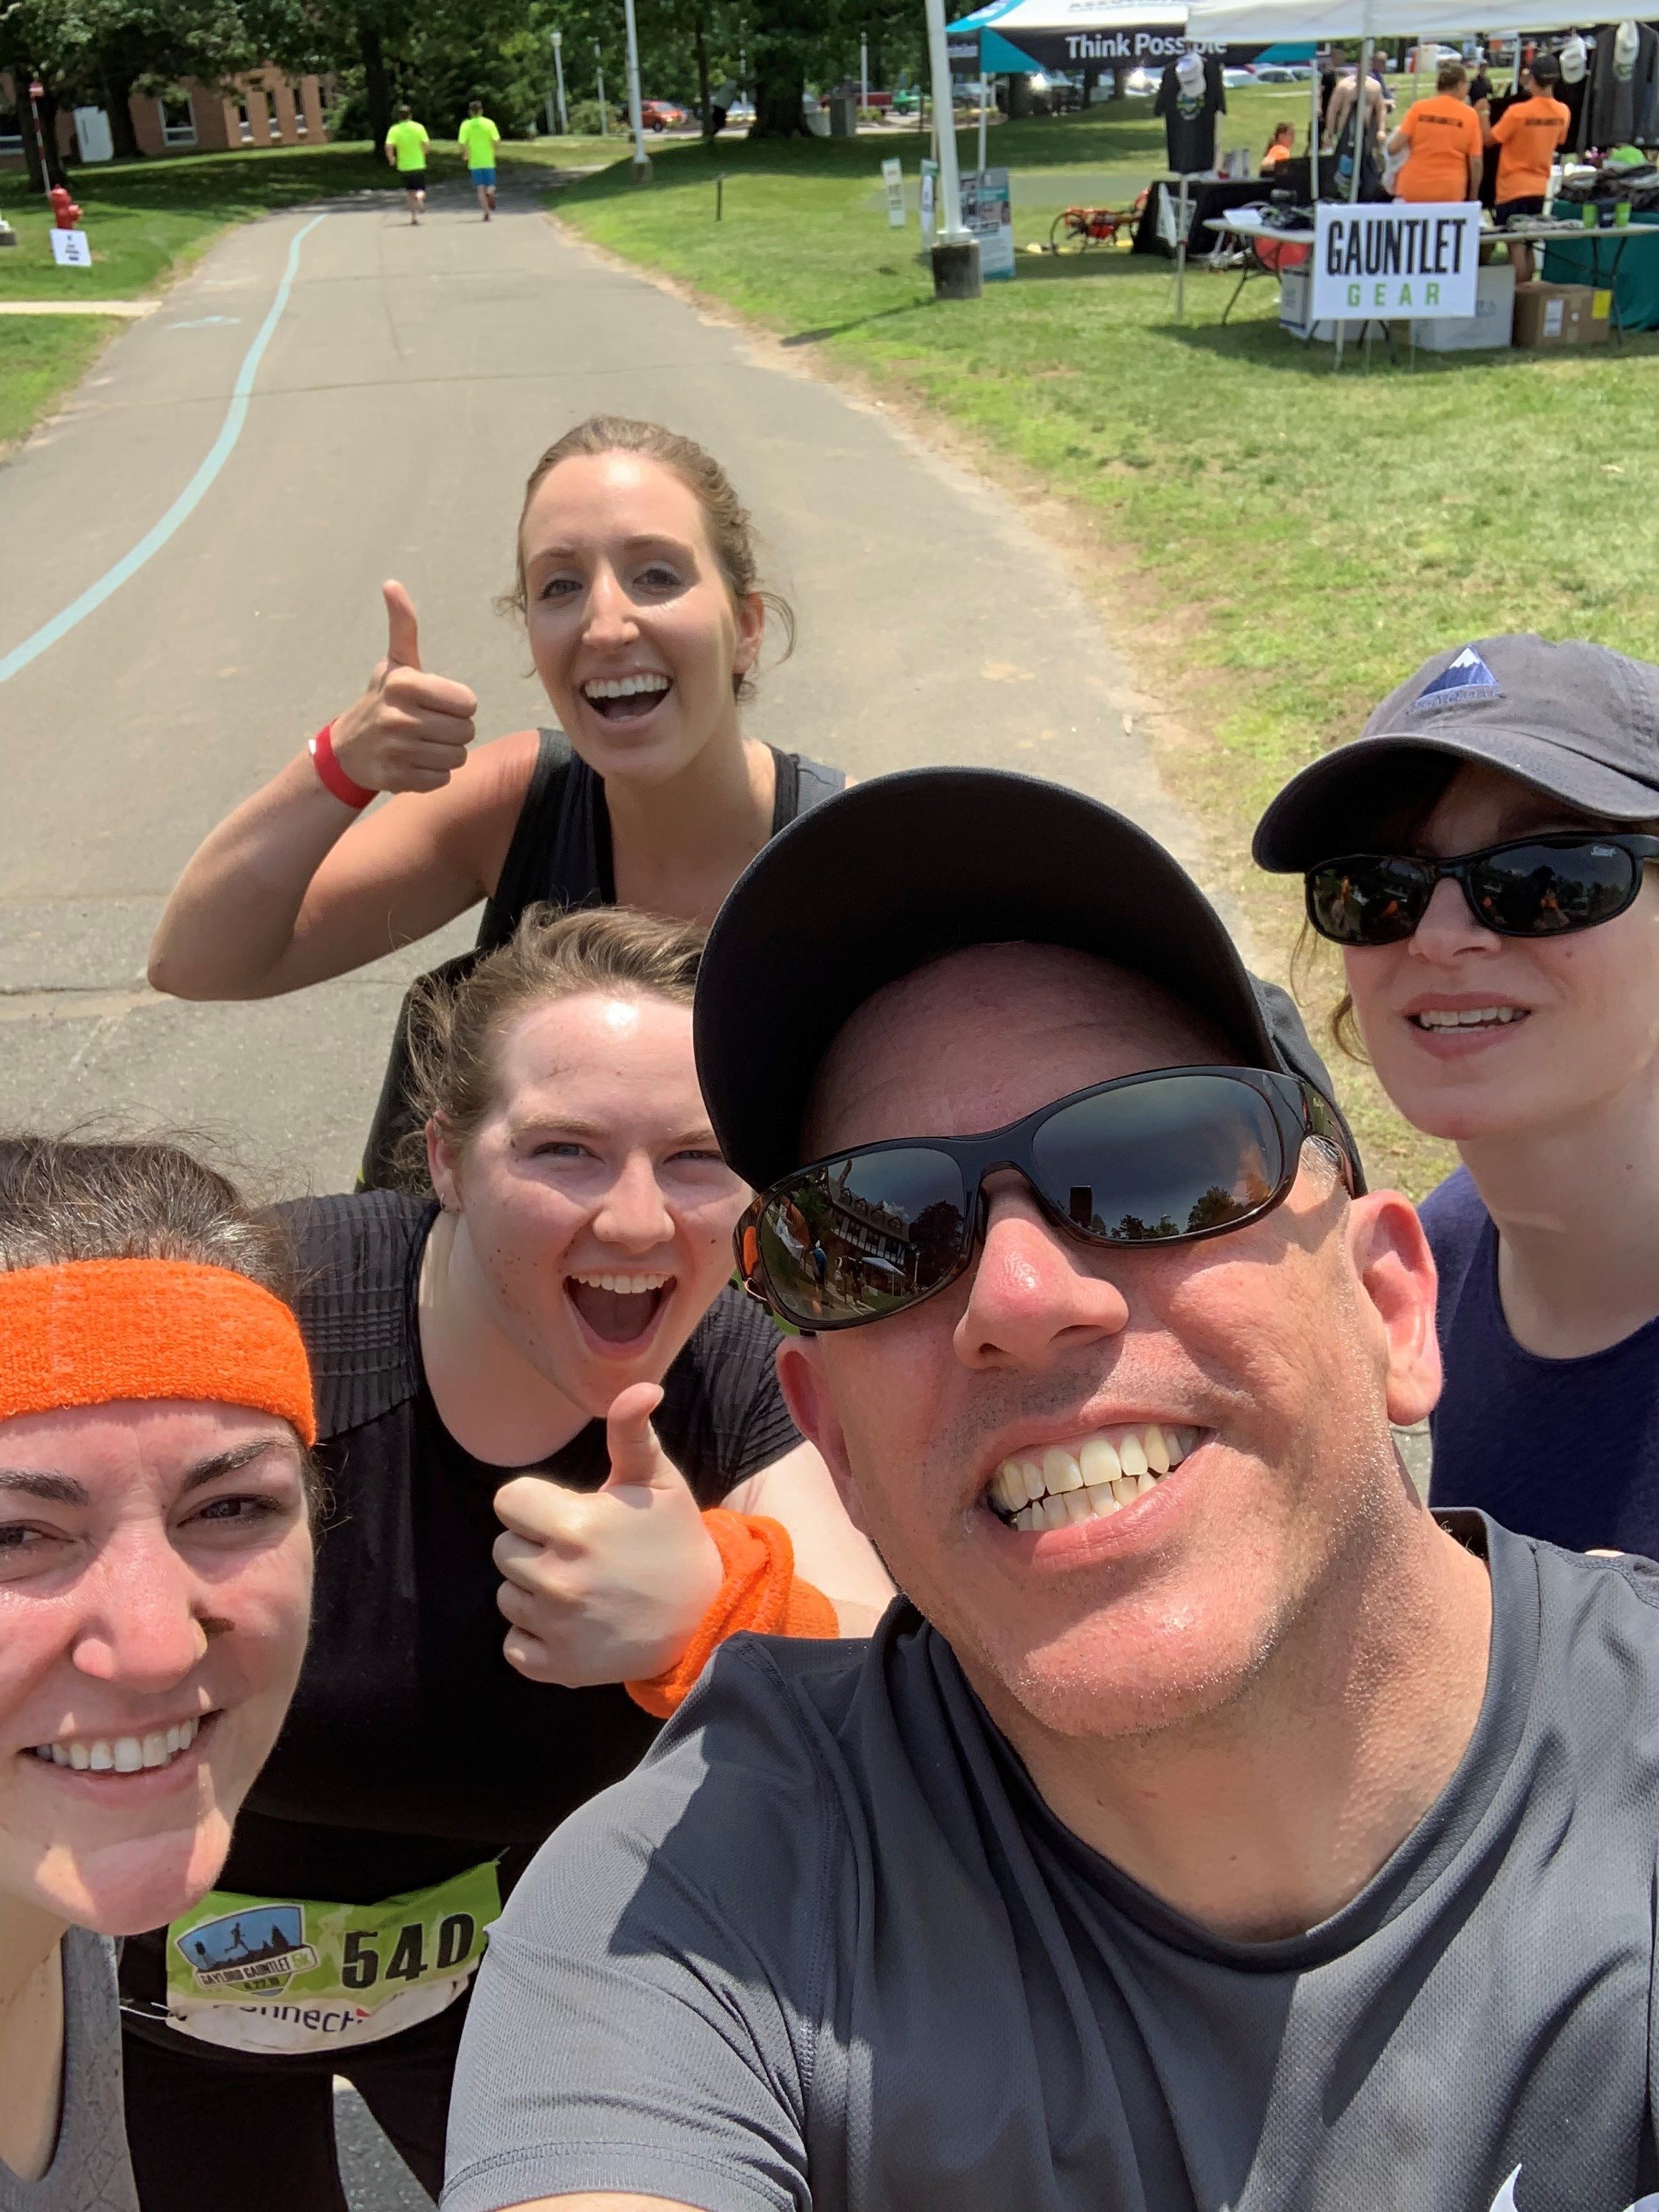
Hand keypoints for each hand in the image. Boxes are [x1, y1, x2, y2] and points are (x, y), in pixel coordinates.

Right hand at [326, 582, 478, 795]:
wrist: (350, 749)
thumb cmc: (384, 699)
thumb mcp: (396, 663)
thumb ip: (403, 627)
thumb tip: (392, 584)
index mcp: (405, 684)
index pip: (468, 703)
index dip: (459, 705)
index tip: (437, 704)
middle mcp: (398, 716)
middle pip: (466, 732)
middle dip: (455, 731)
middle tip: (430, 727)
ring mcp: (396, 750)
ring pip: (457, 758)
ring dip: (446, 754)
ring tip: (422, 745)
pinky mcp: (396, 778)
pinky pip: (442, 780)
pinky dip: (433, 775)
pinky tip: (414, 763)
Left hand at [492, 1383, 724, 1687]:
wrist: (706, 1619)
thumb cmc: (676, 1541)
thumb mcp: (660, 1481)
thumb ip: (633, 1432)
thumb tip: (642, 1384)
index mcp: (575, 1526)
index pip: (508, 1502)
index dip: (535, 1504)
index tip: (568, 1514)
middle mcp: (557, 1578)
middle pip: (503, 1549)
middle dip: (534, 1546)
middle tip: (579, 1553)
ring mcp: (554, 1627)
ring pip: (507, 1596)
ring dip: (534, 1591)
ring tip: (580, 1588)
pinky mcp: (554, 1668)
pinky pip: (513, 1646)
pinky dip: (535, 1638)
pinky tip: (572, 1625)